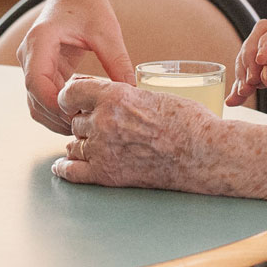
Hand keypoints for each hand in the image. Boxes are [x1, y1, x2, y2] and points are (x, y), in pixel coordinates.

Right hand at [18, 0, 134, 133]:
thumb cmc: (88, 5)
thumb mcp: (107, 31)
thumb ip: (117, 61)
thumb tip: (131, 91)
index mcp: (39, 41)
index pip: (36, 83)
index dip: (54, 105)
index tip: (78, 115)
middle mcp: (29, 55)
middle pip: (34, 99)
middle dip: (57, 117)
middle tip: (87, 128)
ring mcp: (32, 64)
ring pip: (36, 103)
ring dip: (57, 118)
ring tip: (86, 124)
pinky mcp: (42, 71)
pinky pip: (44, 98)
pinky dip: (59, 110)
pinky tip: (83, 113)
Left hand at [51, 74, 217, 189]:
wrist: (204, 153)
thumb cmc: (186, 120)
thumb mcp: (151, 94)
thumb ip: (122, 94)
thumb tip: (101, 92)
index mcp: (114, 95)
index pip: (70, 91)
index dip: (71, 96)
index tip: (74, 100)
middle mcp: (103, 121)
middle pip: (75, 120)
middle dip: (84, 122)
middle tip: (98, 125)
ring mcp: (103, 150)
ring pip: (74, 144)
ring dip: (80, 143)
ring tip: (90, 143)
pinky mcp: (107, 175)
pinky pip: (73, 172)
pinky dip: (65, 168)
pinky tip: (62, 166)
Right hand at [231, 18, 266, 134]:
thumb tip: (265, 74)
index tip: (259, 64)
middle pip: (264, 36)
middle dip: (251, 56)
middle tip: (249, 79)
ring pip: (257, 55)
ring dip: (245, 71)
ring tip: (244, 91)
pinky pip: (260, 76)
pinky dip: (246, 86)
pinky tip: (237, 98)